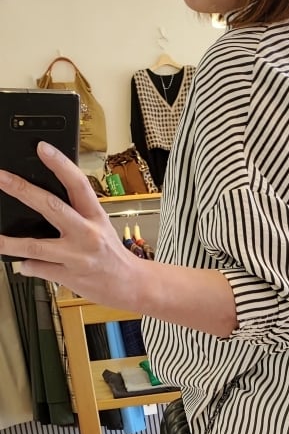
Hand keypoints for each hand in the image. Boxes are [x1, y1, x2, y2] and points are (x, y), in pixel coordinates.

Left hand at [0, 142, 141, 308]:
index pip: (78, 184)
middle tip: (2, 178)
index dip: (60, 164)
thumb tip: (43, 200)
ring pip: (36, 246)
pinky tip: (23, 263)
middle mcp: (86, 234)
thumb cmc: (112, 255)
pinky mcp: (69, 276)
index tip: (42, 148)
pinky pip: (39, 268)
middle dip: (22, 190)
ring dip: (10, 242)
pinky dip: (27, 265)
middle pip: (51, 207)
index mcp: (95, 216)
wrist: (130, 285)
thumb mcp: (100, 226)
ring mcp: (76, 257)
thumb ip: (76, 213)